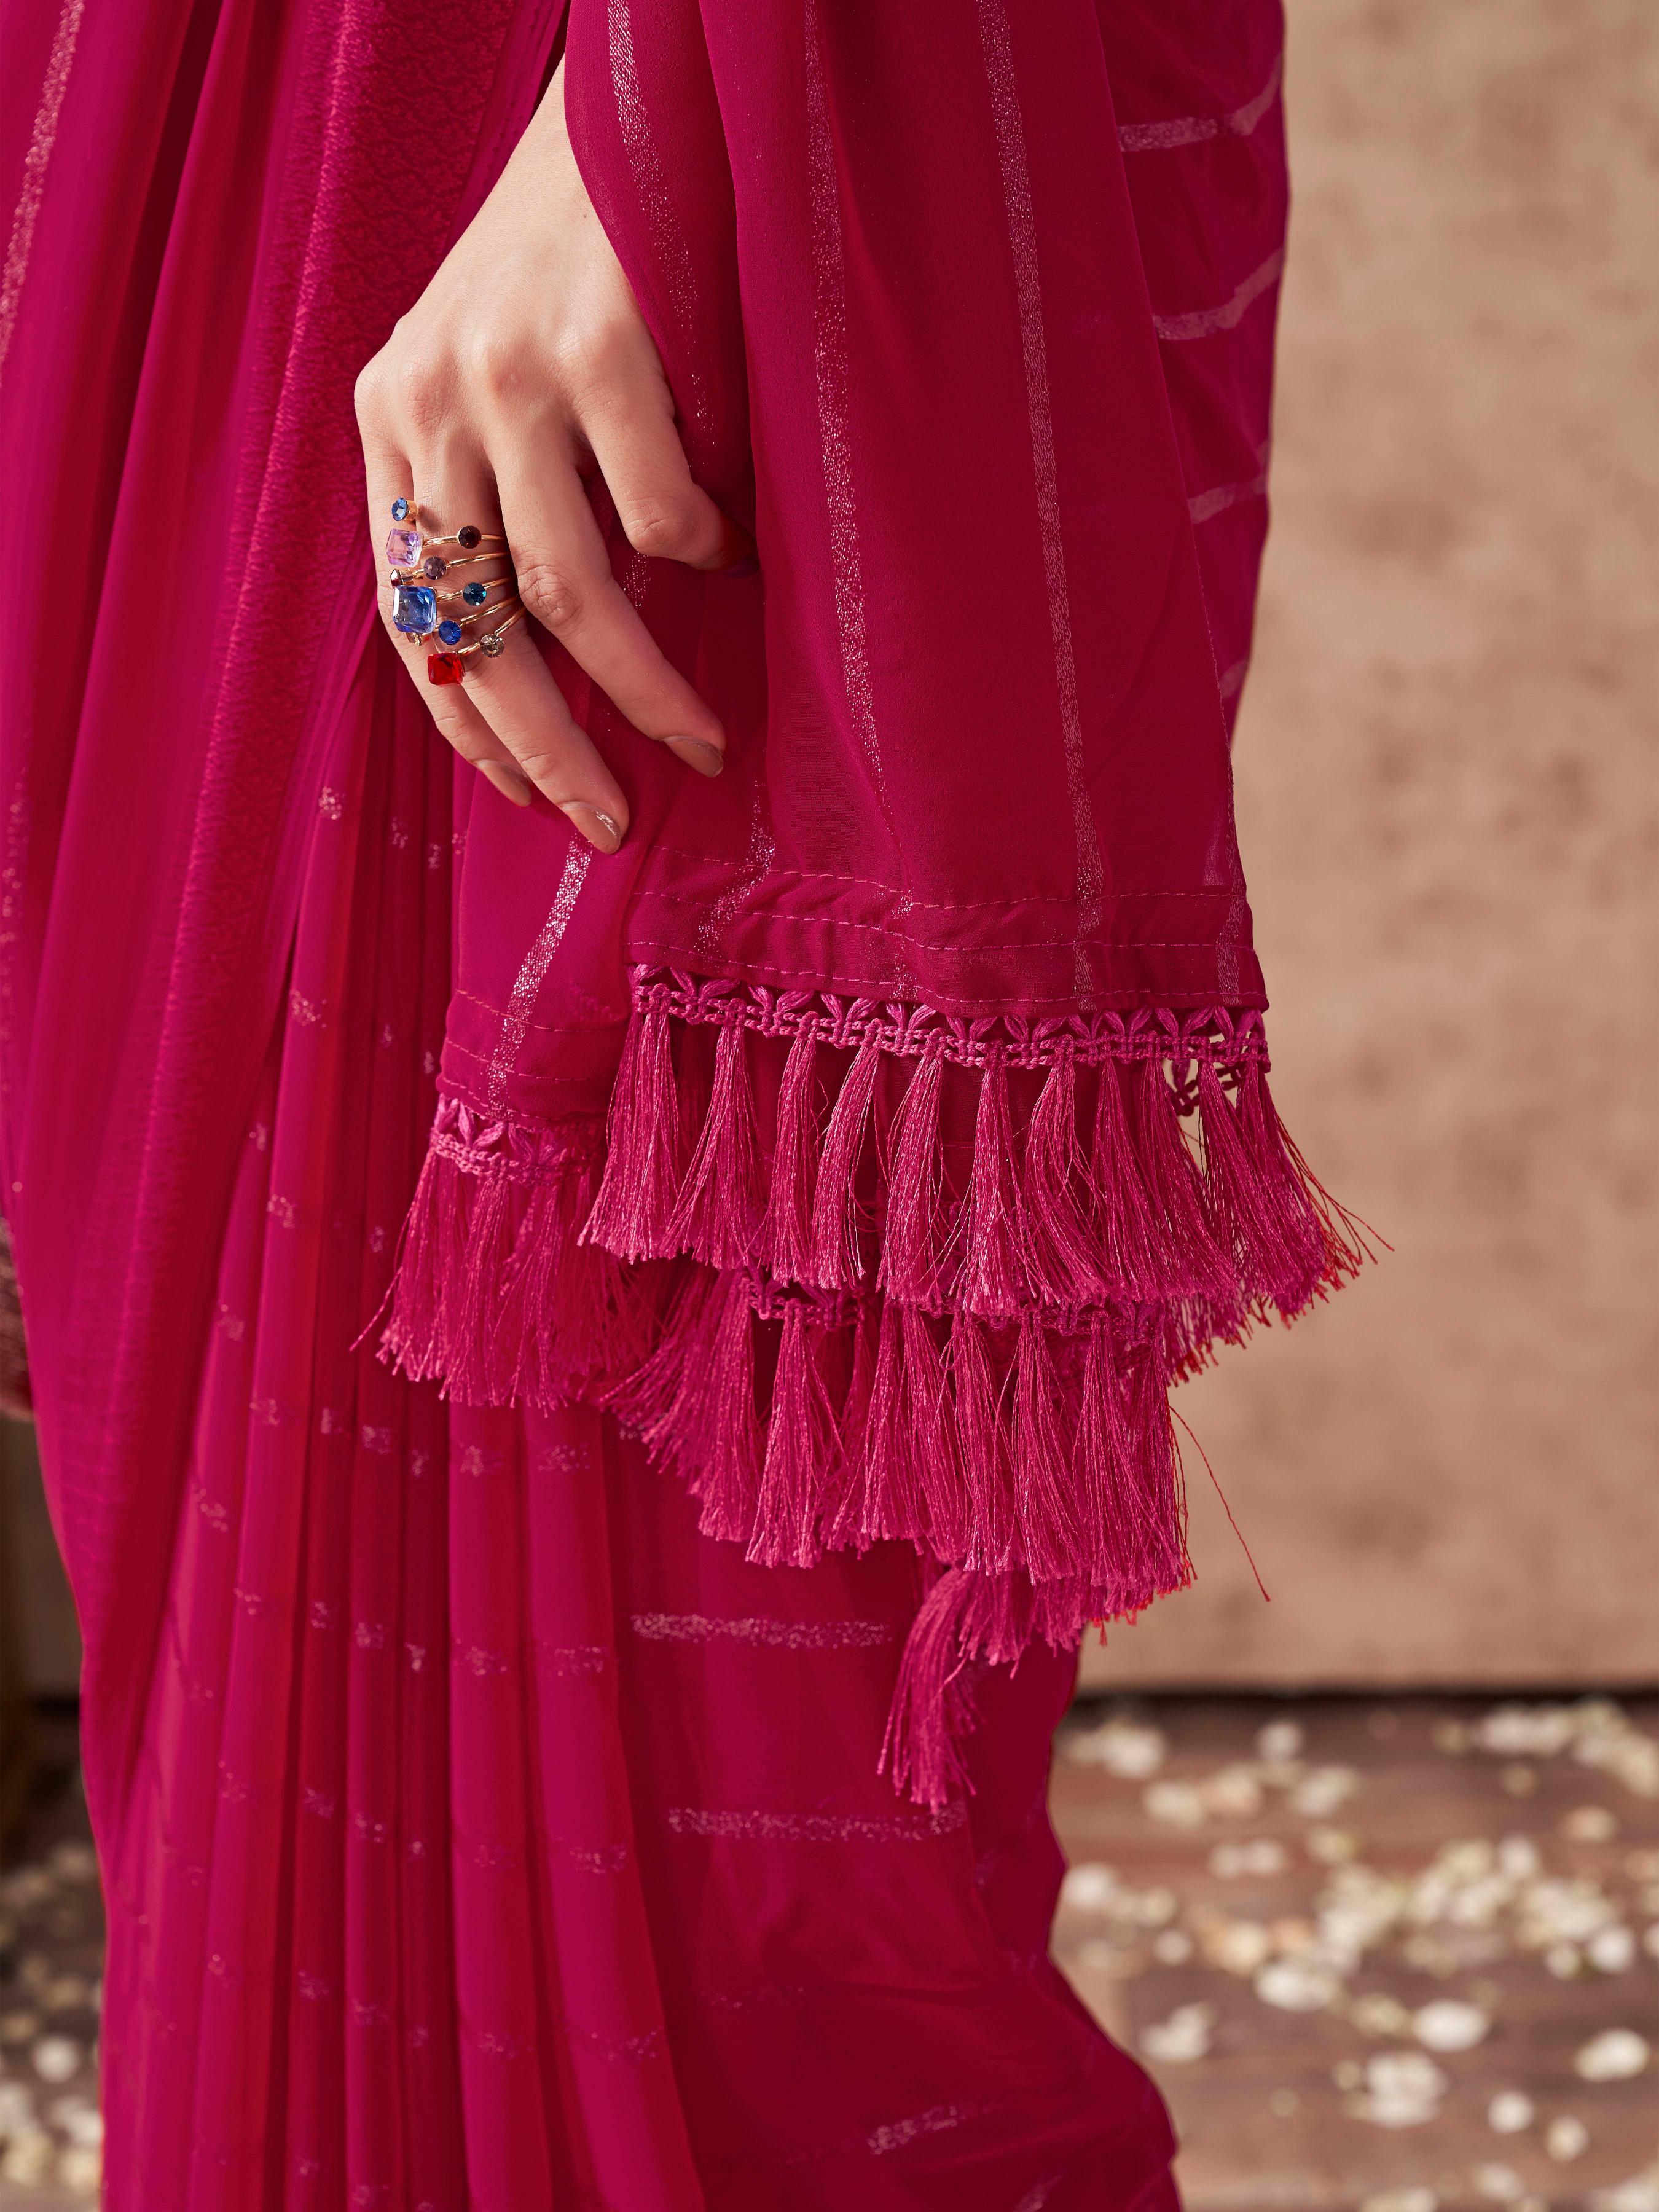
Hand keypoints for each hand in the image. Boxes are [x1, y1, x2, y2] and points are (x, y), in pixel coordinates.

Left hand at [354, 63, 748, 852]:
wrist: (631, 105)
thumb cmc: (577, 263)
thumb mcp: (497, 372)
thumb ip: (499, 489)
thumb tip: (556, 658)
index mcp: (392, 419)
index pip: (411, 614)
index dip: (471, 726)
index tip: (533, 798)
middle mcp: (430, 399)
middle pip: (481, 625)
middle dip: (552, 747)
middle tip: (613, 821)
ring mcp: (508, 370)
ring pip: (568, 589)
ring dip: (645, 687)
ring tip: (705, 740)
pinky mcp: (597, 344)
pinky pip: (658, 509)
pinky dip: (705, 558)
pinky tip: (735, 563)